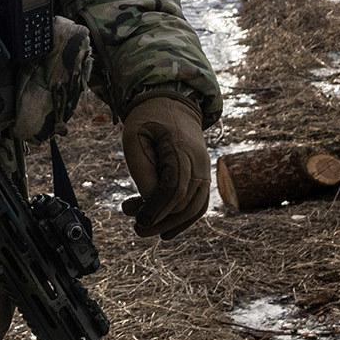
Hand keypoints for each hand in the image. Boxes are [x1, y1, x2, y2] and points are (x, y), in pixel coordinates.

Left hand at [120, 97, 208, 239]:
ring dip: (169, 224)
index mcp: (179, 148)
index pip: (173, 186)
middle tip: (136, 229)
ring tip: (144, 228)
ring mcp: (204, 170)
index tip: (139, 220)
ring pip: (194, 207)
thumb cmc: (146, 123)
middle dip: (160, 219)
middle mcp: (198, 161)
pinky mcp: (202, 178)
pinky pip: (199, 205)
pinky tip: (165, 233)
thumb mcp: (134, 140)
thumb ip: (143, 172)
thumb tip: (149, 203)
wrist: (170, 107)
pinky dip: (184, 221)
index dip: (156, 207)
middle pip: (184, 201)